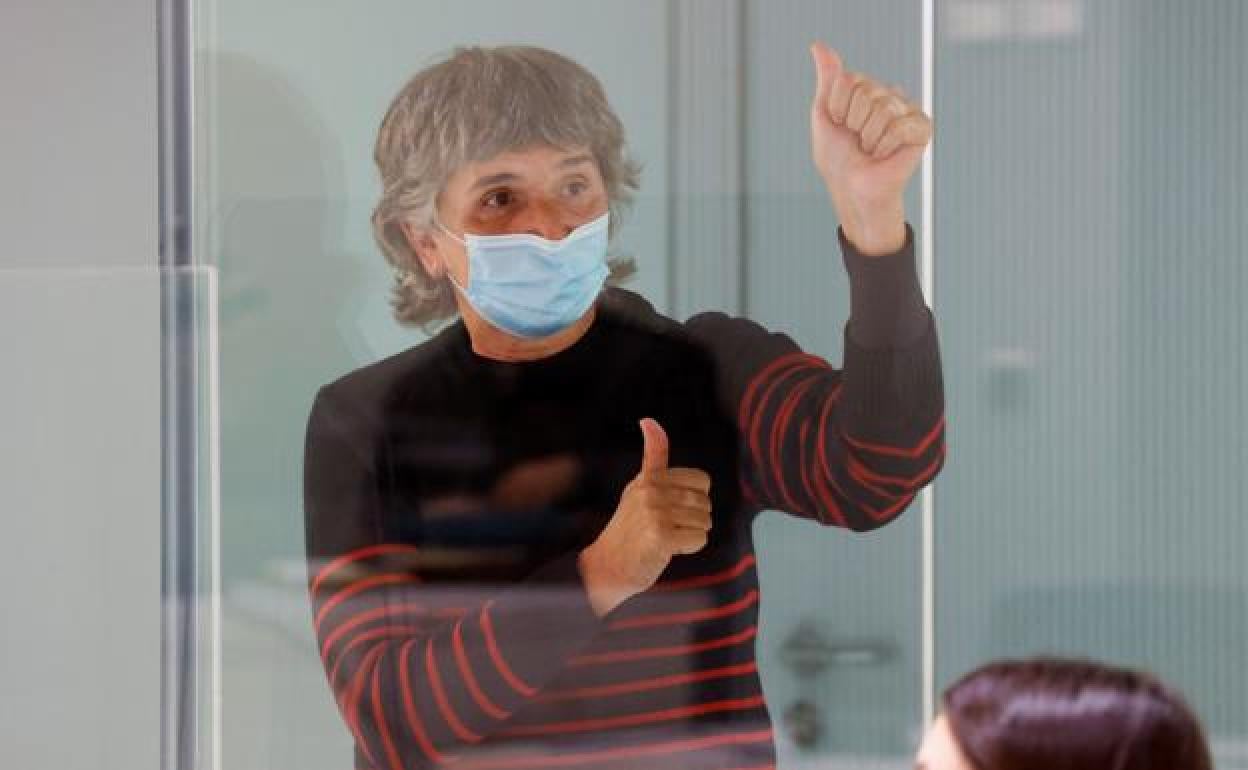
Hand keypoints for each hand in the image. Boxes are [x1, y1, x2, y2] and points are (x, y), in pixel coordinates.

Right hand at [578, 419, 712, 616]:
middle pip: (705, 503)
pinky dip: (690, 548)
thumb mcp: (639, 487)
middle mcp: (650, 492)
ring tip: (667, 538)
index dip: (695, 498)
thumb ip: (653, 456)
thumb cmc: (630, 529)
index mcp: (649, 478)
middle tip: (668, 528)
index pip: (702, 480)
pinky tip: (669, 549)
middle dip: (694, 520)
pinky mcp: (661, 536)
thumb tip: (648, 420)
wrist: (608, 567)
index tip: (672, 508)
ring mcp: (654, 513)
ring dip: (691, 535)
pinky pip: (699, 539)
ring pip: (705, 522)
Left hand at [809, 41, 931, 254]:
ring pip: (882, 109)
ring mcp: (906, 111)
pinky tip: (884, 154)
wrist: (852, 189)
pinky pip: (900, 125)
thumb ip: (827, 80)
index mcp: (867, 90)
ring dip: (868, 137)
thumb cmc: (838, 158)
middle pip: (866, 91)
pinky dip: (885, 145)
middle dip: (853, 122)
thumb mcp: (824, 115)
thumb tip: (818, 46)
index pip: (849, 79)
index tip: (840, 126)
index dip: (837, 107)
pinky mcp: (921, 129)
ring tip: (871, 149)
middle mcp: (889, 96)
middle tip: (857, 140)